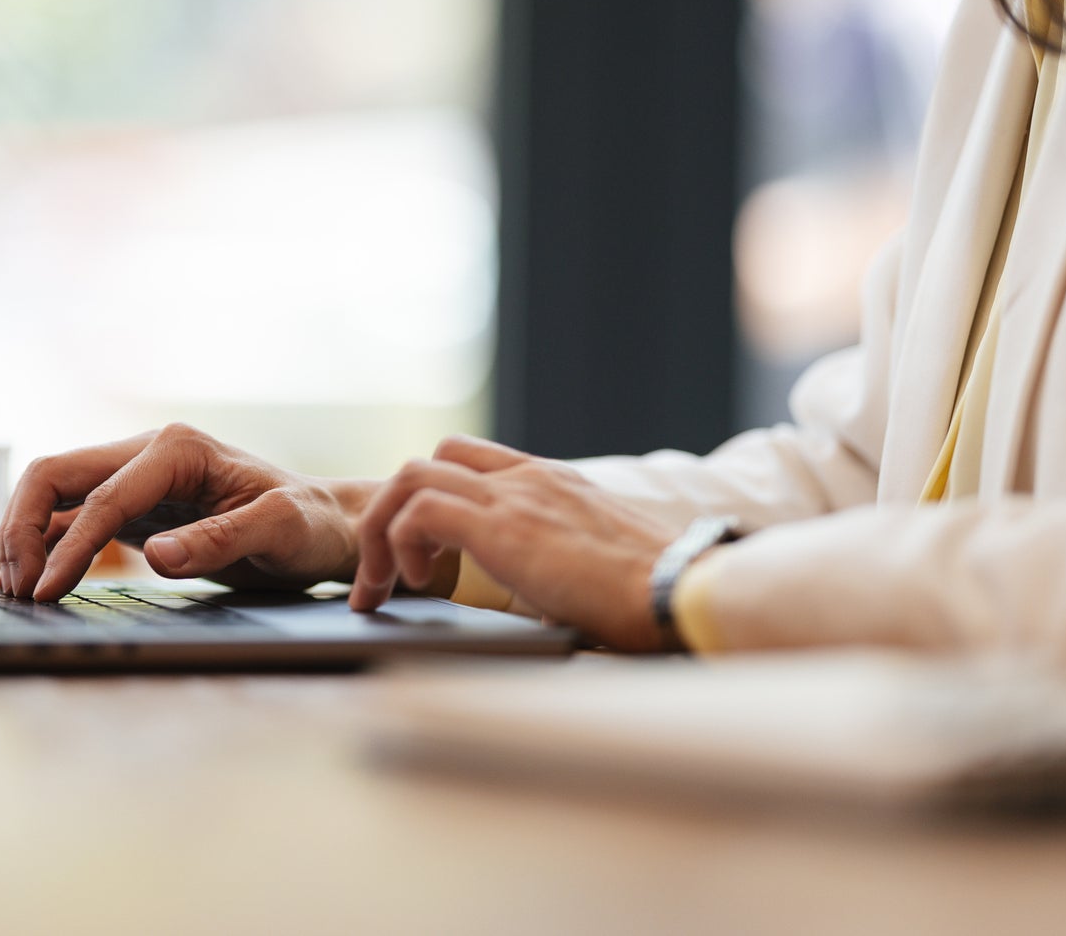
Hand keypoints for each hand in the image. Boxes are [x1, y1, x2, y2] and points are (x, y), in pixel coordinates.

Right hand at [0, 424, 367, 601]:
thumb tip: (157, 557)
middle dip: (23, 528)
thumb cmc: (308, 525)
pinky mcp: (132, 508)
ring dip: (24, 535)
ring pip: (53, 493)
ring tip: (16, 589)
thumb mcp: (279, 531)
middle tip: (19, 590)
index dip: (69, 546)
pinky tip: (34, 580)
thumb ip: (219, 540)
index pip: (103, 496)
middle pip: (54, 474)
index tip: (49, 593)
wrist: (323, 528)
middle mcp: (148, 453)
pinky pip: (70, 517)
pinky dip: (44, 543)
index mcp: (178, 448)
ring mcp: (135, 479)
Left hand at [349, 436, 673, 650]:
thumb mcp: (595, 566)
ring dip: (382, 530)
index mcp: (552, 484)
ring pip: (410, 476)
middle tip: (383, 576)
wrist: (683, 592)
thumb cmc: (654, 596)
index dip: (430, 499)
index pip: (468, 459)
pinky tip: (417, 584)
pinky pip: (420, 510)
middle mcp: (529, 479)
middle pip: (429, 461)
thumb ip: (561, 566)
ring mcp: (515, 495)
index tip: (419, 553)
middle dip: (389, 514)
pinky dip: (400, 543)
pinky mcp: (504, 525)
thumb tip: (549, 606)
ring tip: (385, 586)